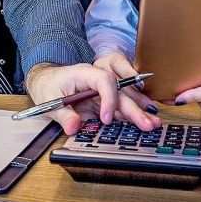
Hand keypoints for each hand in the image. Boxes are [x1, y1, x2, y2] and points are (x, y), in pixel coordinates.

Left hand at [24, 62, 161, 134]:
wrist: (46, 81)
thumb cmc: (48, 87)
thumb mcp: (50, 101)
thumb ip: (63, 114)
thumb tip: (74, 127)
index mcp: (84, 73)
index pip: (104, 80)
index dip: (109, 99)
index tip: (106, 119)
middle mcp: (98, 80)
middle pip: (120, 92)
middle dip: (134, 108)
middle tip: (148, 123)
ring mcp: (102, 90)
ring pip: (124, 99)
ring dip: (139, 111)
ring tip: (154, 123)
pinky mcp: (103, 101)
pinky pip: (119, 107)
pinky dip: (131, 115)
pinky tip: (144, 122)